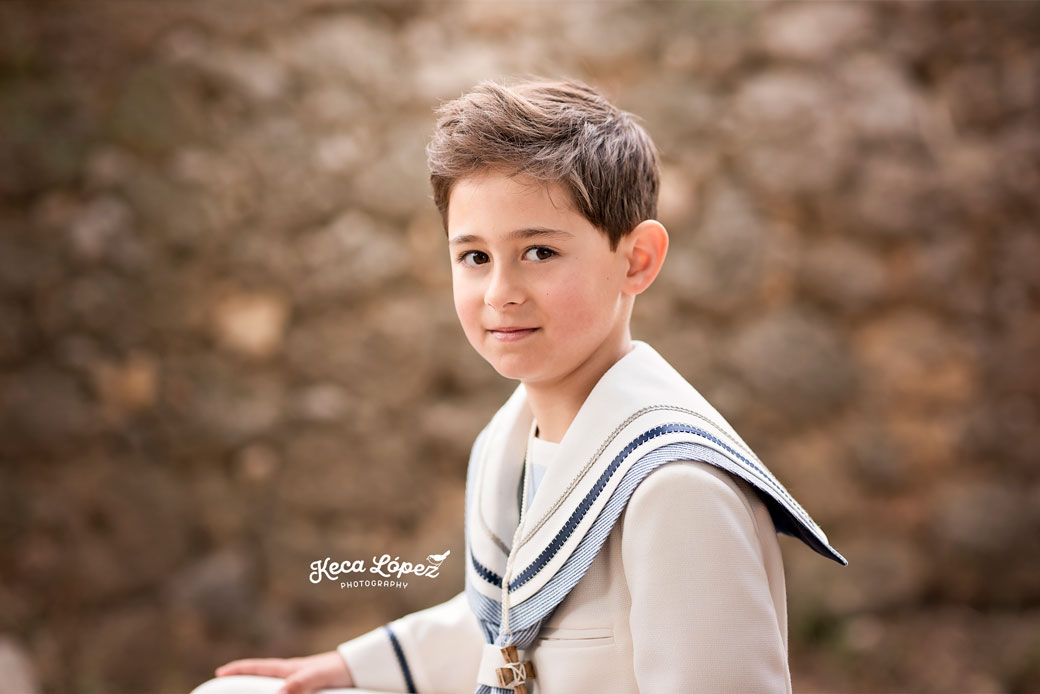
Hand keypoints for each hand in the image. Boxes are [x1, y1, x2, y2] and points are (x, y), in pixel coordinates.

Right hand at [215, 650, 354, 693]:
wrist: (365, 668)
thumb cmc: (342, 668)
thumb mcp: (319, 675)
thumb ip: (301, 683)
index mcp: (291, 668)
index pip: (259, 668)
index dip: (239, 669)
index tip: (220, 672)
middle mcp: (294, 675)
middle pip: (263, 679)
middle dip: (244, 682)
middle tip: (225, 687)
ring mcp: (302, 682)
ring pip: (276, 688)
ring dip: (262, 691)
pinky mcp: (313, 690)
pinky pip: (293, 693)